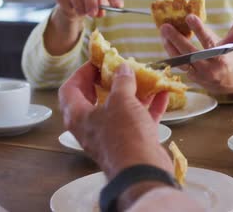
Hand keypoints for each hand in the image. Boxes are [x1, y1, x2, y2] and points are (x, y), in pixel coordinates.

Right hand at [45, 0, 123, 54]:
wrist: (75, 5)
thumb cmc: (92, 1)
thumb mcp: (101, 3)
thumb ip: (103, 6)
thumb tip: (101, 11)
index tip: (118, 6)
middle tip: (93, 13)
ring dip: (78, 4)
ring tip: (83, 14)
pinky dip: (67, 4)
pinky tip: (72, 9)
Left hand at [58, 62, 171, 179]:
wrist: (142, 170)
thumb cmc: (124, 134)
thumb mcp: (121, 100)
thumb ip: (121, 81)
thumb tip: (122, 69)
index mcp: (78, 116)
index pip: (70, 89)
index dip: (82, 73)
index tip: (98, 62)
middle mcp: (91, 126)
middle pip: (95, 99)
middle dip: (109, 82)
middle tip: (119, 69)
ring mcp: (112, 135)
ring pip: (120, 108)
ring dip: (133, 92)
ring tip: (145, 77)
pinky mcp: (131, 142)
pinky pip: (139, 119)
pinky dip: (149, 106)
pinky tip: (163, 93)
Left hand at [160, 14, 232, 96]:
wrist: (231, 82)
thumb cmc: (227, 59)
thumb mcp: (224, 46)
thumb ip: (209, 36)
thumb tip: (191, 20)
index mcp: (221, 57)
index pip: (209, 41)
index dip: (199, 29)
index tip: (189, 17)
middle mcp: (211, 68)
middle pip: (190, 53)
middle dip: (176, 38)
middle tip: (165, 26)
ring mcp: (200, 75)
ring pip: (181, 61)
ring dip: (170, 46)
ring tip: (163, 33)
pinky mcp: (193, 79)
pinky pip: (180, 65)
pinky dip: (173, 53)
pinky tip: (167, 43)